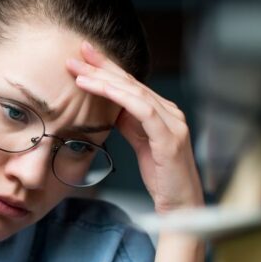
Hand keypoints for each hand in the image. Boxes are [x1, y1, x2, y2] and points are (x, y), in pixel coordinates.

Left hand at [67, 40, 204, 213]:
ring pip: (135, 92)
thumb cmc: (163, 180)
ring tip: (80, 73)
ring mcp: (172, 123)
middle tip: (78, 53)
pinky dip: (119, 96)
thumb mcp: (141, 146)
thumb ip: (129, 124)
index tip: (84, 57)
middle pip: (132, 83)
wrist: (182, 208)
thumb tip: (110, 107)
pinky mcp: (169, 138)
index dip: (108, 69)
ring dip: (105, 80)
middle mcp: (170, 112)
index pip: (131, 85)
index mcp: (163, 113)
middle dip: (103, 66)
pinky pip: (142, 110)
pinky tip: (101, 89)